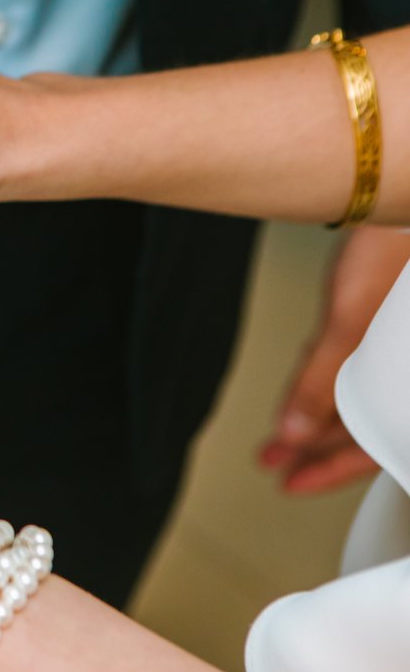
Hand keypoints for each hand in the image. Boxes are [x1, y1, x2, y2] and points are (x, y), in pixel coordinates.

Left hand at [262, 226, 409, 491]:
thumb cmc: (397, 246)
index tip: (290, 483)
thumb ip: (320, 383)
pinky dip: (334, 386)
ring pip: (366, 399)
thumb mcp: (348, 324)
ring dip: (320, 421)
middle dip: (318, 449)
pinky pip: (366, 370)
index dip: (332, 471)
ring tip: (277, 440)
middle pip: (371, 427)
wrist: (403, 188)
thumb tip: (294, 433)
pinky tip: (305, 400)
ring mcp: (405, 350)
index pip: (377, 447)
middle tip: (274, 465)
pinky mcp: (394, 326)